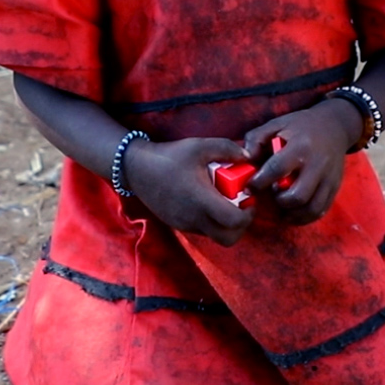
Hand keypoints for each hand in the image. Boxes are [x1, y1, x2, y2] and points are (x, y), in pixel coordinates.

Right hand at [124, 137, 254, 244]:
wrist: (136, 168)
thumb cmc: (169, 156)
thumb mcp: (200, 146)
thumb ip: (227, 148)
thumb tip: (248, 156)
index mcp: (201, 200)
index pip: (234, 221)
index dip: (248, 213)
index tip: (248, 198)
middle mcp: (194, 218)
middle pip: (228, 239)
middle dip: (241, 225)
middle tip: (241, 205)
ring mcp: (185, 224)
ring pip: (215, 236)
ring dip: (226, 223)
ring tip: (223, 200)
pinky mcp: (178, 225)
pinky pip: (203, 230)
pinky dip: (212, 221)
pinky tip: (208, 200)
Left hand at [241, 100, 362, 224]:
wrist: (334, 126)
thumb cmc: (299, 126)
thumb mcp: (276, 124)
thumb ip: (256, 139)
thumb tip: (244, 159)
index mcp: (300, 146)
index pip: (278, 169)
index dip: (260, 183)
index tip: (249, 188)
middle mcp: (317, 164)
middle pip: (297, 196)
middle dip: (279, 202)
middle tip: (271, 196)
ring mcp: (329, 178)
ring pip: (311, 209)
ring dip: (292, 214)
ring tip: (281, 206)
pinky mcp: (335, 187)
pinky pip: (320, 210)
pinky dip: (305, 217)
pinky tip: (293, 211)